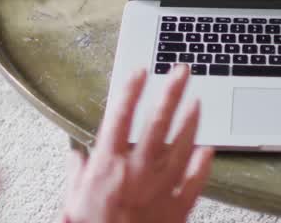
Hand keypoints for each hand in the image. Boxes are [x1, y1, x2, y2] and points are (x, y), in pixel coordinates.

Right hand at [61, 66, 212, 222]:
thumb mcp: (71, 201)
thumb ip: (76, 173)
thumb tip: (75, 154)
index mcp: (107, 166)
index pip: (121, 117)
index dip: (131, 90)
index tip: (141, 71)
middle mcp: (136, 171)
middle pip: (157, 123)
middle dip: (171, 92)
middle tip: (182, 71)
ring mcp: (160, 189)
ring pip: (180, 146)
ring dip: (191, 121)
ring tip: (198, 101)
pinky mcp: (176, 210)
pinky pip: (194, 182)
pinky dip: (203, 164)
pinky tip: (209, 149)